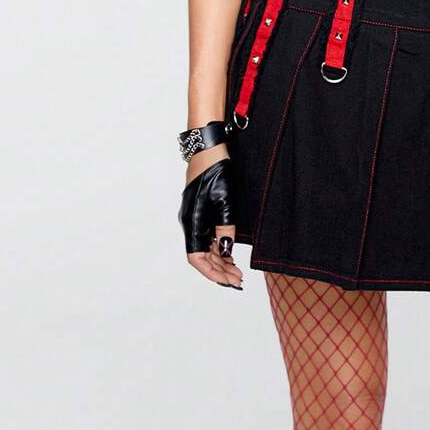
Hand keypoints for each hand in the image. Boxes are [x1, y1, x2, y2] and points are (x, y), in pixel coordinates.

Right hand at [179, 157, 243, 289]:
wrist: (209, 148)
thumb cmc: (216, 171)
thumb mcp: (226, 201)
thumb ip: (225, 229)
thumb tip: (225, 251)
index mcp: (192, 222)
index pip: (197, 259)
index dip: (212, 273)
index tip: (229, 281)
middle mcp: (190, 221)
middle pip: (201, 256)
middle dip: (219, 270)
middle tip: (238, 279)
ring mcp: (194, 216)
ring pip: (204, 247)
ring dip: (219, 260)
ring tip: (236, 269)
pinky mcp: (200, 210)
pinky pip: (206, 236)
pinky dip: (217, 247)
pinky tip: (229, 251)